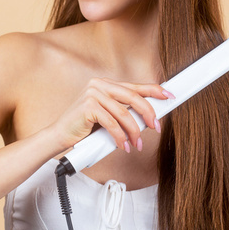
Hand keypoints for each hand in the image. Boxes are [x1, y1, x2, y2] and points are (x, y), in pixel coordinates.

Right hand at [50, 77, 174, 151]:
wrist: (59, 136)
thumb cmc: (84, 128)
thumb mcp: (107, 116)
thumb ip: (123, 112)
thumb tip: (149, 116)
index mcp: (105, 83)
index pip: (134, 86)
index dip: (154, 90)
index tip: (169, 95)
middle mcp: (99, 84)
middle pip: (133, 97)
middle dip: (148, 114)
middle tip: (156, 127)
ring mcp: (92, 94)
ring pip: (124, 113)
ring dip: (134, 132)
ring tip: (137, 144)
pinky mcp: (88, 106)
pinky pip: (112, 124)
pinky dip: (120, 137)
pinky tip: (123, 146)